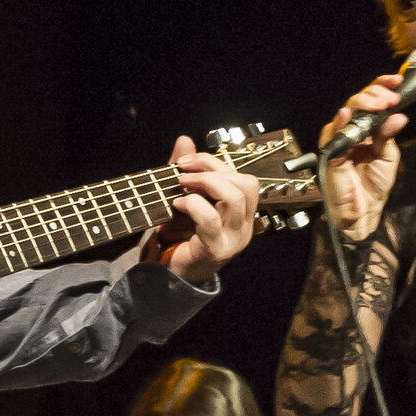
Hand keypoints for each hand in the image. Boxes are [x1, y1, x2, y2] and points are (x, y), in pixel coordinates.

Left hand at [141, 135, 258, 283]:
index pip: (244, 179)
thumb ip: (187, 171)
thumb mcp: (184, 199)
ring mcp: (233, 240)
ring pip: (235, 197)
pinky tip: (176, 205)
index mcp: (242, 215)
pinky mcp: (216, 251)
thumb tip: (185, 140)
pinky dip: (191, 204)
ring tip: (181, 184)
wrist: (169, 276)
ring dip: (205, 183)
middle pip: (246, 184)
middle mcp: (244, 227)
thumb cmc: (179, 237)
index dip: (217, 164)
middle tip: (183, 171)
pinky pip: (210, 218)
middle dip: (212, 169)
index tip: (186, 161)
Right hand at [316, 77, 407, 239]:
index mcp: (366, 128)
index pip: (372, 100)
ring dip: (363, 105)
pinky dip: (340, 123)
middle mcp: (351, 129)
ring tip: (379, 104)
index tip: (397, 82)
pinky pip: (332, 134)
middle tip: (390, 99)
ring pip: (346, 112)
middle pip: (358, 101)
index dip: (382, 87)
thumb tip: (397, 115)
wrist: (363, 212)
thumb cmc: (373, 185)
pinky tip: (347, 115)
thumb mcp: (388, 156)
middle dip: (375, 95)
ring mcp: (339, 139)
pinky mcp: (330, 153)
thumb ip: (388, 135)